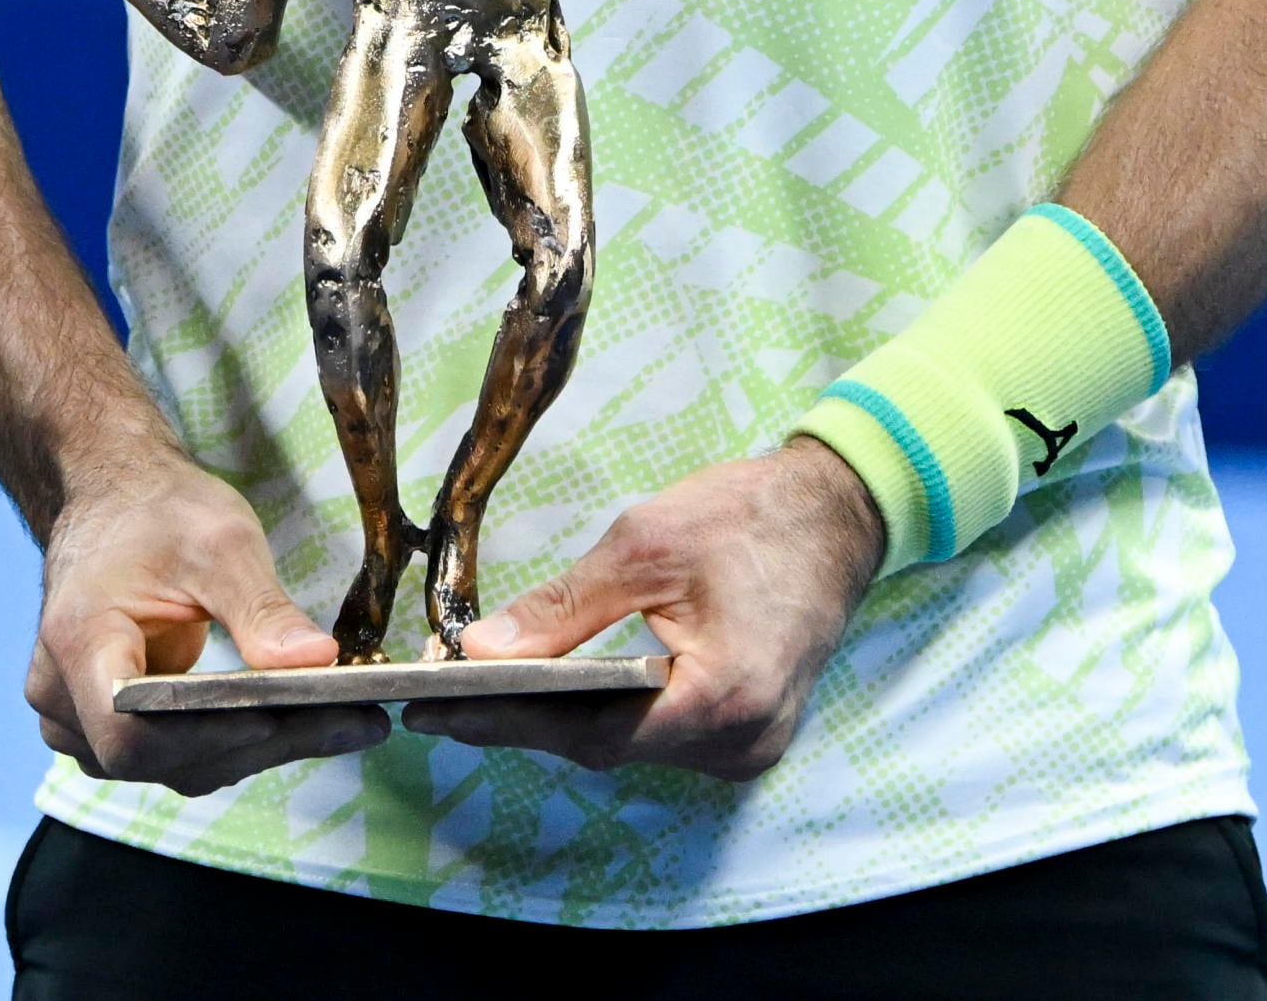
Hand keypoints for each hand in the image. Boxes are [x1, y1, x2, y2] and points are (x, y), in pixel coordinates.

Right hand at [26, 443, 390, 797]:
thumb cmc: (157, 513)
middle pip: (157, 758)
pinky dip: (238, 744)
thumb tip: (317, 662)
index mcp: (78, 639)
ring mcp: (79, 719)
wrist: (116, 504)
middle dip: (256, 744)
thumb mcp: (220, 542)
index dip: (200, 737)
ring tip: (343, 723)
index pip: (127, 729)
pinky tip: (300, 723)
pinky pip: (176, 756)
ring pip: (172, 767)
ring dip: (256, 751)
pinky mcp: (110, 729)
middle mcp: (62, 694)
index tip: (273, 720)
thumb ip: (261, 608)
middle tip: (351, 723)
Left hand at [418, 440, 881, 777]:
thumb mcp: (644, 545)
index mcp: (722, 699)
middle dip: (519, 721)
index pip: (589, 731)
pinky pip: (656, 736)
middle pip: (604, 747)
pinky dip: (603, 714)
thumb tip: (480, 651)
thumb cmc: (748, 519)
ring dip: (557, 719)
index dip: (504, 723)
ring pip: (627, 746)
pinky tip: (553, 692)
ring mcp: (748, 748)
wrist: (836, 517)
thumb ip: (563, 608)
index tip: (430, 712)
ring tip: (478, 695)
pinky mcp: (746, 736)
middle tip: (436, 701)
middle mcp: (740, 744)